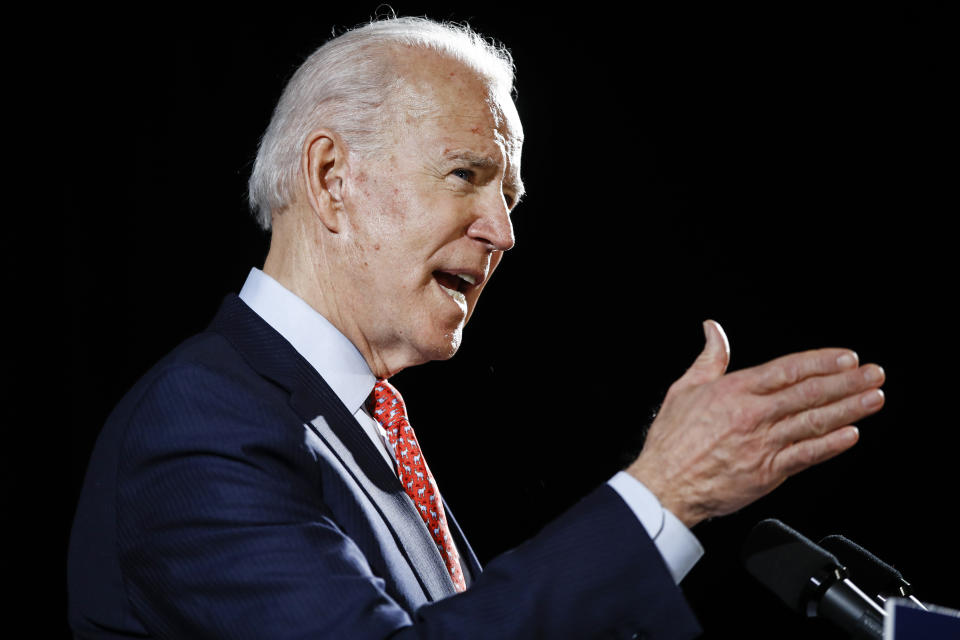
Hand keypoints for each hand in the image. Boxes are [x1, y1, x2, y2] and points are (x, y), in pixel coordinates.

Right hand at [627, 320, 884, 527]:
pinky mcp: (767, 471)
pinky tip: (851, 435)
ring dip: (848, 409)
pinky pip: (806, 455)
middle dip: (847, 382)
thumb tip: (713, 329)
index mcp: (735, 390)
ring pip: (813, 422)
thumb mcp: (684, 388)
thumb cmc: (672, 440)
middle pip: (808, 393)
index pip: (787, 370)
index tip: (847, 357)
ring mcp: (763, 444)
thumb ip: (709, 357)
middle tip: (875, 374)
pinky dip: (830, 445)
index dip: (820, 362)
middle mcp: (753, 414)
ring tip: (874, 398)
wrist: (665, 484)